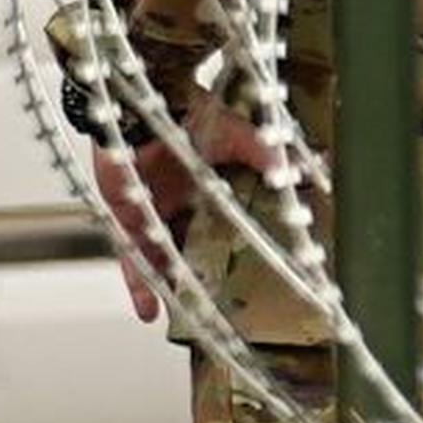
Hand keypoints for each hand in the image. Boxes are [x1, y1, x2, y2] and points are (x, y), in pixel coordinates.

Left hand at [93, 103, 269, 321]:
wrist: (138, 100)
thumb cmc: (184, 110)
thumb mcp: (232, 132)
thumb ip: (261, 153)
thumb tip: (298, 174)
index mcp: (205, 190)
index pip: (225, 230)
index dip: (240, 254)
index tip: (259, 280)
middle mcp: (178, 205)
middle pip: (193, 251)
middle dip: (204, 280)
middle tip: (222, 314)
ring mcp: (151, 214)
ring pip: (164, 261)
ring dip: (173, 290)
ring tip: (191, 323)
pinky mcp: (125, 217)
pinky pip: (130, 257)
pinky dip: (137, 284)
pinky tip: (148, 312)